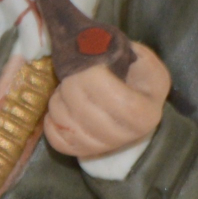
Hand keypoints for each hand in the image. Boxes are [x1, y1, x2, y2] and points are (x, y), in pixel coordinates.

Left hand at [42, 42, 170, 161]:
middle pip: (86, 112)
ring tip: (66, 88)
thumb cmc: (134, 74)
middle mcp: (127, 136)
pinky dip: (51, 122)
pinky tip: (59, 106)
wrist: (131, 98)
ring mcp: (104, 147)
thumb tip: (96, 46)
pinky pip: (57, 141)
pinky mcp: (84, 152)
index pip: (117, 101)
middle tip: (72, 72)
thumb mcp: (139, 58)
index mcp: (146, 112)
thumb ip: (123, 51)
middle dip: (71, 86)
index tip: (87, 65)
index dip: (94, 81)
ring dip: (58, 100)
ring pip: (67, 124)